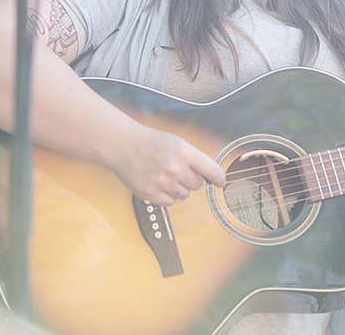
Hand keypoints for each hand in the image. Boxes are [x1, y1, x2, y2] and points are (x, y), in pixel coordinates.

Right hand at [107, 123, 225, 206]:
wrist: (123, 145)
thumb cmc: (151, 142)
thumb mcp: (177, 142)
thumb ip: (195, 158)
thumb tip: (212, 176)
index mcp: (184, 152)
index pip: (211, 170)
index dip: (219, 178)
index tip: (221, 182)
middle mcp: (174, 168)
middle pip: (197, 185)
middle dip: (191, 179)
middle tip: (178, 170)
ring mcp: (162, 182)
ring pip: (184, 195)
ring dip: (178, 188)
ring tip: (165, 175)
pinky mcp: (150, 194)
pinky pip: (170, 203)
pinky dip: (166, 196)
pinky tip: (158, 183)